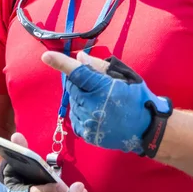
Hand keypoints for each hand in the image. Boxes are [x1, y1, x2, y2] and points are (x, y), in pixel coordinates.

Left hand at [42, 52, 169, 153]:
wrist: (146, 129)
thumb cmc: (138, 98)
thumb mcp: (123, 77)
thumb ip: (99, 67)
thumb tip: (79, 58)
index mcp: (103, 89)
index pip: (77, 73)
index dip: (60, 63)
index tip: (46, 57)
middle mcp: (92, 106)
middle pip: (72, 87)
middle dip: (79, 82)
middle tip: (95, 84)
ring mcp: (89, 122)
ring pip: (73, 102)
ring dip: (81, 97)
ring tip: (100, 100)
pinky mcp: (87, 134)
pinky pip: (75, 117)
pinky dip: (81, 111)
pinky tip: (95, 111)